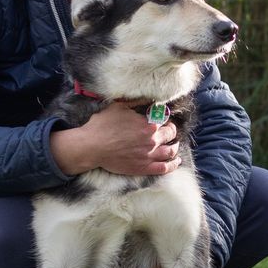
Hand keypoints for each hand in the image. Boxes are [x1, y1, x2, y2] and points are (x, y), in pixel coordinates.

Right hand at [51, 105, 178, 176]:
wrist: (91, 147)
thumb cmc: (103, 125)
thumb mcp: (119, 107)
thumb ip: (137, 102)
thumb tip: (149, 99)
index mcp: (148, 125)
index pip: (165, 120)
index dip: (165, 119)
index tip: (163, 119)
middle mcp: (152, 141)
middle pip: (171, 135)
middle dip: (172, 131)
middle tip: (169, 130)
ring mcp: (148, 156)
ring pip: (170, 152)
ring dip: (175, 147)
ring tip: (174, 144)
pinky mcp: (143, 168)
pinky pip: (164, 168)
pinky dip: (173, 165)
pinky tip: (176, 161)